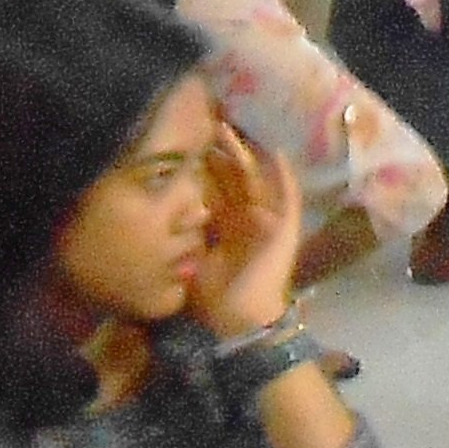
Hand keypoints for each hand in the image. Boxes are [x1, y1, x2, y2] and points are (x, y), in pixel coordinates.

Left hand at [194, 127, 311, 338]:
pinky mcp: (286, 227)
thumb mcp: (190, 259)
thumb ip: (183, 236)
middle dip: (221, 154)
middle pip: (235, 179)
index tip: (189, 144)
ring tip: (228, 132)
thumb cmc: (213, 297)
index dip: (204, 167)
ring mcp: (268, 220)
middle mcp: (247, 218)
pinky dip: (284, 176)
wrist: (240, 321)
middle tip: (207, 126)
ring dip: (244, 155)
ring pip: (256, 180)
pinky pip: (288, 197)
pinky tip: (276, 153)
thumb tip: (161, 213)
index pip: (215, 189)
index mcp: (225, 226)